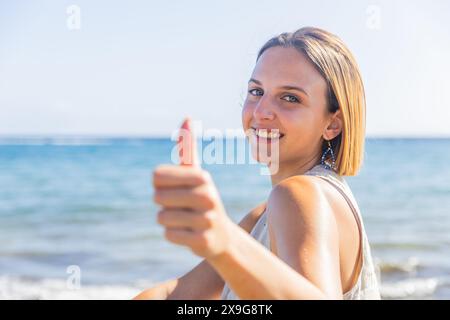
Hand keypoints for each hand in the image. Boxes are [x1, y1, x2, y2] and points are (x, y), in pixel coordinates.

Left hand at [153, 118, 234, 258]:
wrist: (221, 236)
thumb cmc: (202, 200)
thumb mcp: (196, 174)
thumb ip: (188, 148)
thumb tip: (187, 116)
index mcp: (202, 176)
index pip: (156, 176)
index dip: (160, 185)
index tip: (175, 189)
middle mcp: (207, 195)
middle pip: (157, 197)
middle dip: (164, 204)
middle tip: (183, 207)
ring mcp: (206, 219)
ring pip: (161, 218)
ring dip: (169, 221)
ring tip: (187, 220)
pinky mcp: (202, 241)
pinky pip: (169, 235)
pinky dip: (174, 236)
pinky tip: (189, 234)